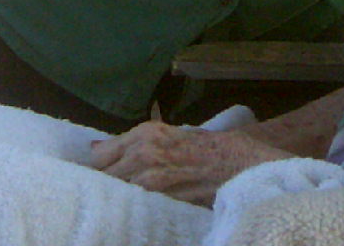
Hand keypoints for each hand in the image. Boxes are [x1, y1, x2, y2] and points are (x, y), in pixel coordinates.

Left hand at [90, 121, 292, 204]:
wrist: (244, 164)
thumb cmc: (211, 147)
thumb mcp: (171, 135)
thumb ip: (136, 143)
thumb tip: (99, 148)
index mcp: (146, 133)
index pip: (101, 156)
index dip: (98, 168)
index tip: (98, 176)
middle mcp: (145, 153)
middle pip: (105, 176)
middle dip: (105, 184)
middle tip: (108, 192)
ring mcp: (155, 179)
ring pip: (119, 193)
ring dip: (119, 197)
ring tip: (124, 202)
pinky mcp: (166, 200)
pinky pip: (139, 207)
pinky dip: (136, 208)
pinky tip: (140, 210)